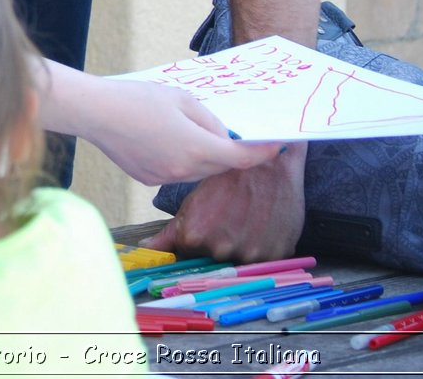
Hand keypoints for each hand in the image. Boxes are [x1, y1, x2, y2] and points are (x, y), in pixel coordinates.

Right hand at [38, 62, 281, 185]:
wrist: (95, 112)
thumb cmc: (137, 98)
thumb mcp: (182, 99)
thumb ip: (210, 120)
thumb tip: (224, 135)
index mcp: (195, 148)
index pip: (240, 158)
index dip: (263, 153)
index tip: (277, 145)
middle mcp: (183, 170)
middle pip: (221, 165)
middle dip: (232, 151)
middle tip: (237, 133)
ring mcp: (165, 178)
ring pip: (199, 170)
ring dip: (205, 155)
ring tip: (191, 129)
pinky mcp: (149, 178)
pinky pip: (177, 171)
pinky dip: (182, 158)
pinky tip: (165, 138)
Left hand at [143, 143, 306, 261]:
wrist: (270, 161)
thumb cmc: (228, 175)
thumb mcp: (194, 199)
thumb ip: (170, 231)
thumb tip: (146, 248)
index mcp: (194, 236)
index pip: (187, 255)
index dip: (195, 241)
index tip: (204, 227)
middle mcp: (221, 249)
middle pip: (213, 260)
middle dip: (217, 244)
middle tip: (227, 220)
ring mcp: (250, 254)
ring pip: (239, 262)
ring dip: (241, 247)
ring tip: (246, 221)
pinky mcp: (277, 254)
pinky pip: (265, 260)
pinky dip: (263, 247)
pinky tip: (262, 226)